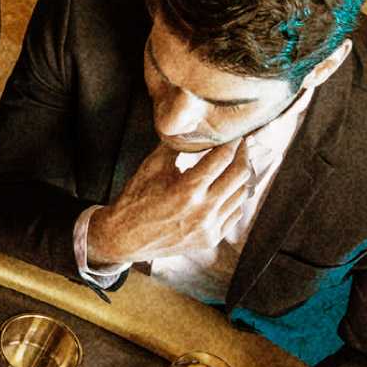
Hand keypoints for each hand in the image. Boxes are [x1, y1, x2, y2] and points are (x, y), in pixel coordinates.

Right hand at [88, 140, 253, 266]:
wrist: (123, 239)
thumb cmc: (135, 200)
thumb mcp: (150, 168)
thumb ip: (174, 146)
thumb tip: (193, 127)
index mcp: (187, 189)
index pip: (223, 157)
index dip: (233, 141)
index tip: (235, 134)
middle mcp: (202, 210)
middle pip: (240, 174)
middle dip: (243, 155)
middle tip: (241, 145)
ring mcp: (208, 227)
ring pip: (241, 194)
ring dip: (240, 177)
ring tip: (235, 165)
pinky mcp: (210, 239)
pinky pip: (235, 214)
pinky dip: (234, 199)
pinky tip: (227, 189)